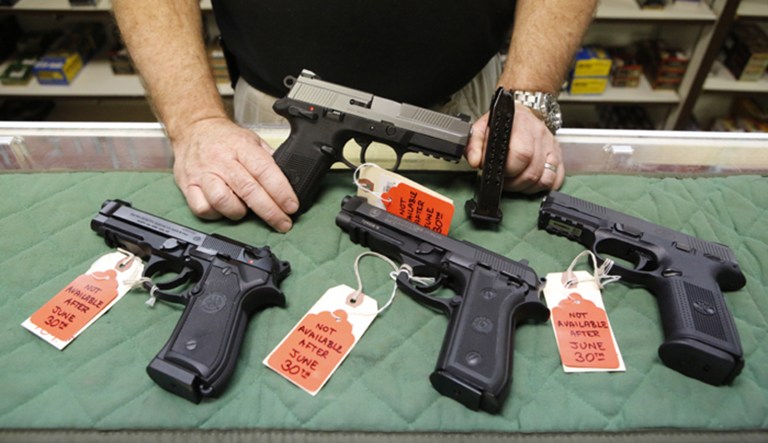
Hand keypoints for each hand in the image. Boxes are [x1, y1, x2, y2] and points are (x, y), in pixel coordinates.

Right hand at [170, 117, 298, 231]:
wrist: (194, 128)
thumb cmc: (225, 138)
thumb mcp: (253, 140)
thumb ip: (269, 160)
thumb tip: (290, 182)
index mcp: (241, 147)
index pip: (264, 171)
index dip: (281, 191)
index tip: (292, 206)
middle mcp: (221, 160)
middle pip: (248, 190)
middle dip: (270, 211)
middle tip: (283, 223)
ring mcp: (203, 173)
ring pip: (222, 201)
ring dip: (238, 212)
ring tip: (246, 210)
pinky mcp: (188, 185)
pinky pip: (202, 208)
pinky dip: (216, 214)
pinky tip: (223, 209)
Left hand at [466, 103, 564, 192]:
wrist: (521, 114)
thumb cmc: (502, 124)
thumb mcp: (482, 128)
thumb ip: (474, 144)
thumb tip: (475, 161)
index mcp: (520, 124)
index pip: (521, 154)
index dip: (509, 170)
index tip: (498, 173)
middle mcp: (538, 134)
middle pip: (532, 171)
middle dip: (515, 183)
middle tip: (504, 181)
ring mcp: (550, 145)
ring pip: (544, 179)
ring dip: (527, 187)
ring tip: (515, 182)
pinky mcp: (558, 155)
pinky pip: (556, 179)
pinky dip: (543, 186)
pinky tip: (531, 182)